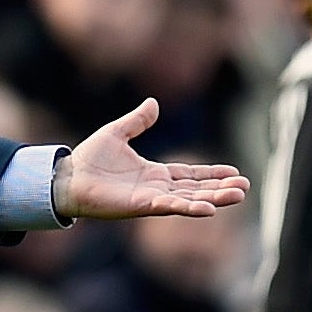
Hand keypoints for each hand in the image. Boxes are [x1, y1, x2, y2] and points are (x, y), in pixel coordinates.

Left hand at [52, 100, 250, 222]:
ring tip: (237, 196)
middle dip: (220, 188)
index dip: (211, 173)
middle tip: (245, 188)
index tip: (235, 173)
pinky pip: (169, 206)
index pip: (190, 174)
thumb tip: (153, 103)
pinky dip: (189, 207)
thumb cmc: (88, 160)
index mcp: (153, 173)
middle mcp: (155, 188)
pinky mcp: (139, 205)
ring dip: (213, 198)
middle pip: (195, 189)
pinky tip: (208, 208)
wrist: (66, 178)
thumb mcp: (117, 133)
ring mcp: (149, 198)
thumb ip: (137, 121)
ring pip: (188, 199)